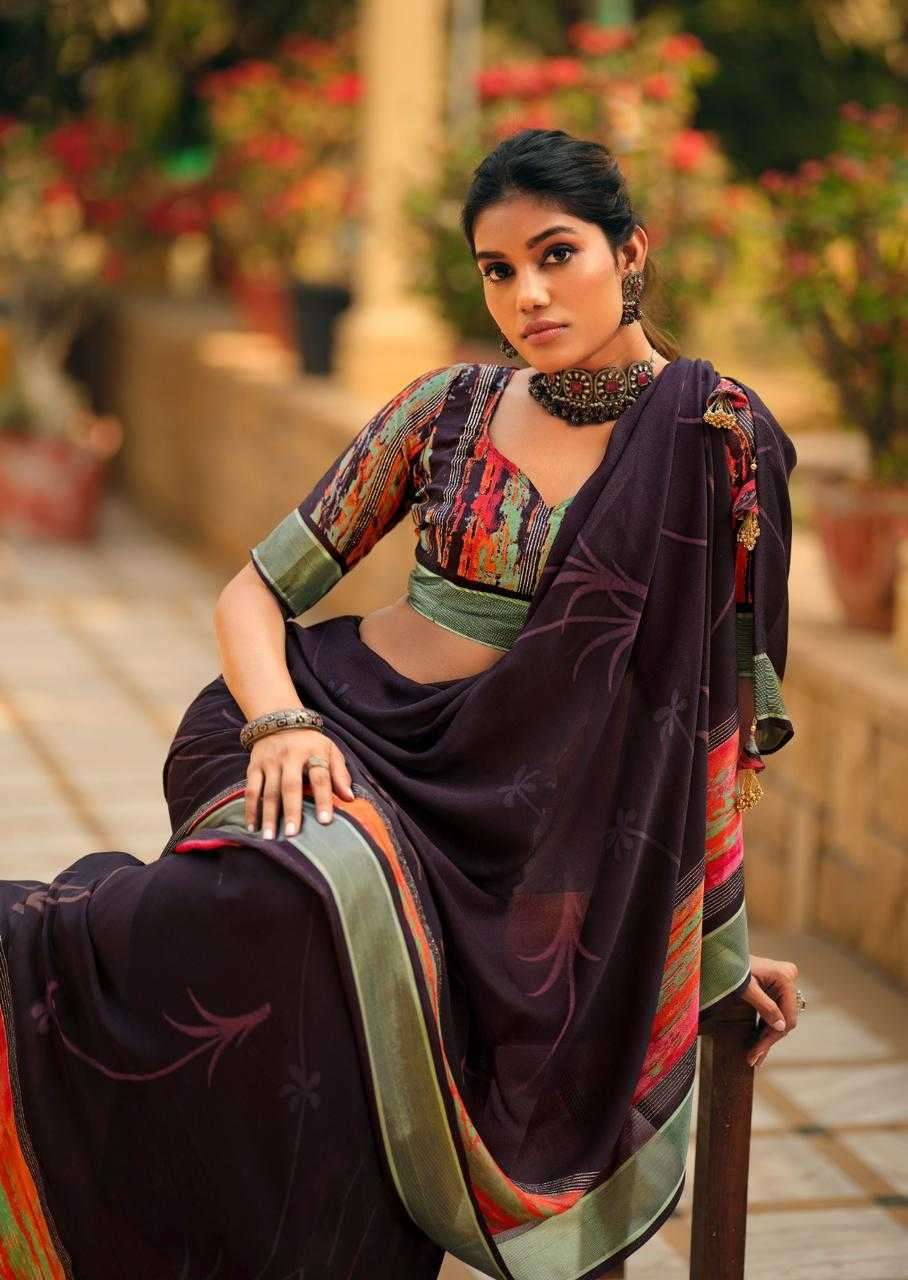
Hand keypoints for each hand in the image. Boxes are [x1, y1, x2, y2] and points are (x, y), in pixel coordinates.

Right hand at [245, 728, 354, 838]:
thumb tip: (349, 798)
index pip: (320, 777)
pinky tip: (252, 827)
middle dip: (291, 811)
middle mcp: (290, 756)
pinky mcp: (254, 766)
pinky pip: (251, 790)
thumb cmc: (310, 743)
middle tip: (292, 835)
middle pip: (291, 786)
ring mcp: (270, 762)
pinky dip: (250, 809)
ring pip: (268, 791)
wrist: (280, 720)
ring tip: (269, 837)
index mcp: (313, 752)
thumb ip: (339, 774)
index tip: (325, 821)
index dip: (323, 799)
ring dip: (268, 815)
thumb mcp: (330, 750)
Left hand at [740, 953, 799, 1068]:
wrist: (721, 953)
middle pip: (784, 1018)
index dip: (772, 1036)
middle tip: (754, 1059)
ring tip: (755, 1058)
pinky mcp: (776, 989)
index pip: (786, 1016)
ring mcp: (784, 984)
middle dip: (767, 1040)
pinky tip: (759, 1044)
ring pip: (779, 1018)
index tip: (757, 1053)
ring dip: (766, 1037)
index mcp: (785, 977)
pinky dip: (765, 1027)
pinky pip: (774, 1012)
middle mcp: (789, 979)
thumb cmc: (731, 966)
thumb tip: (781, 1027)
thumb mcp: (746, 988)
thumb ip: (765, 1006)